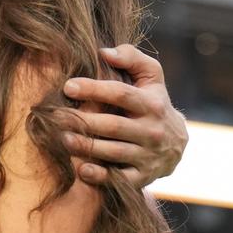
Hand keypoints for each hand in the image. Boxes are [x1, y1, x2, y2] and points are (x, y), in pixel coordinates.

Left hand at [61, 45, 186, 188]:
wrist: (177, 143)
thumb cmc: (153, 102)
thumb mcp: (151, 77)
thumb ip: (131, 58)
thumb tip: (105, 53)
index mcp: (151, 104)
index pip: (121, 94)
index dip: (93, 89)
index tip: (68, 86)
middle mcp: (151, 131)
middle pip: (112, 126)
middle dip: (82, 121)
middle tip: (54, 117)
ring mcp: (148, 155)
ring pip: (113, 152)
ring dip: (85, 146)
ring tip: (62, 138)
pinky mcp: (143, 177)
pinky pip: (121, 179)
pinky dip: (101, 176)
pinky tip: (82, 169)